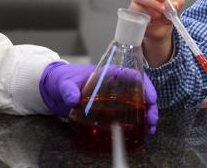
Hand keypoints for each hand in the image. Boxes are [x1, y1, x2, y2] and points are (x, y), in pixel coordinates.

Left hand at [38, 62, 159, 133]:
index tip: (151, 98)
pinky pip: (126, 115)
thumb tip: (73, 98)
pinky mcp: (108, 109)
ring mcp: (112, 98)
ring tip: (149, 129)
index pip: (133, 76)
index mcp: (107, 74)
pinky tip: (140, 132)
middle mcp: (114, 85)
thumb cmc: (62, 79)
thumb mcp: (64, 83)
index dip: (145, 85)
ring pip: (136, 104)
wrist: (54, 89)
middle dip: (150, 105)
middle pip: (139, 92)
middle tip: (152, 120)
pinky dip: (135, 123)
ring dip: (146, 116)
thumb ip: (68, 90)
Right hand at [128, 0, 184, 41]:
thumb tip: (175, 4)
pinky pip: (135, 19)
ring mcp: (135, 10)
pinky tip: (151, 23)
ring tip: (158, 17)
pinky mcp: (134, 20)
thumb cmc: (165, 16)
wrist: (161, 32)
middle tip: (162, 9)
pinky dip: (144, 20)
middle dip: (151, 1)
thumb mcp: (175, 8)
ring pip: (136, 7)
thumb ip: (178, 2)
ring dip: (149, 12)